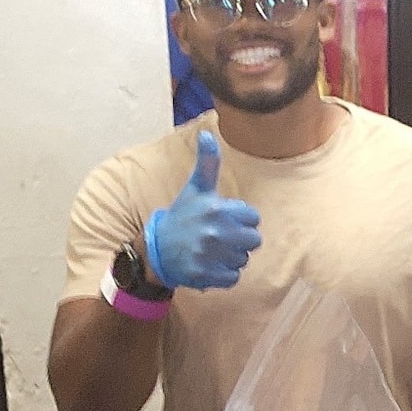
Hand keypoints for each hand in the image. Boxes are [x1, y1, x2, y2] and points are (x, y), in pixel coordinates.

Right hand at [144, 130, 261, 289]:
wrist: (157, 249)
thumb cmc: (182, 216)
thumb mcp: (196, 188)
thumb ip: (208, 163)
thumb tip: (207, 133)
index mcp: (216, 209)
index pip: (254, 218)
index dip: (241, 219)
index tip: (224, 219)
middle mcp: (215, 232)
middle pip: (253, 240)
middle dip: (240, 239)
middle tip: (219, 236)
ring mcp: (210, 255)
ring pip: (243, 259)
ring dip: (232, 257)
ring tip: (212, 250)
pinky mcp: (207, 275)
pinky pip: (233, 277)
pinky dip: (224, 274)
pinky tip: (209, 264)